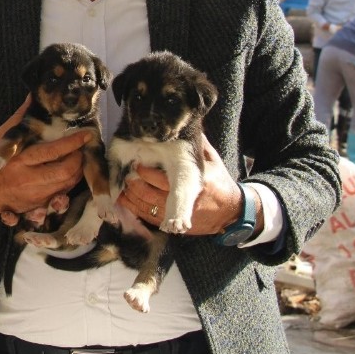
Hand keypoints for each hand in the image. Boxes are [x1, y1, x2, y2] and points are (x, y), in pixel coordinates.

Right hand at [0, 96, 85, 224]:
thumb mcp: (2, 137)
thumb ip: (21, 118)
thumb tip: (33, 95)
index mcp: (20, 160)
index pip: (52, 151)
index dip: (73, 142)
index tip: (85, 134)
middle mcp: (29, 180)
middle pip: (66, 171)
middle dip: (80, 159)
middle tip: (82, 149)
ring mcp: (35, 196)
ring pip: (67, 185)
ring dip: (78, 172)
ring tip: (77, 159)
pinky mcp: (38, 206)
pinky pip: (62, 197)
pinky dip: (69, 185)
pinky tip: (68, 175)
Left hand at [117, 135, 245, 235]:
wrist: (232, 212)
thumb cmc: (220, 182)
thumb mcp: (212, 161)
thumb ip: (198, 145)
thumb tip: (185, 126)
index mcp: (195, 182)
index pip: (163, 178)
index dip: (146, 171)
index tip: (135, 162)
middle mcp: (186, 200)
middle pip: (151, 193)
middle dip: (134, 183)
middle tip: (125, 173)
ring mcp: (180, 215)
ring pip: (147, 207)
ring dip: (131, 197)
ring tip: (122, 186)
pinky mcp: (176, 227)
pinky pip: (150, 218)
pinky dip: (136, 210)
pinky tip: (126, 201)